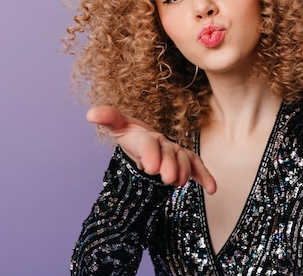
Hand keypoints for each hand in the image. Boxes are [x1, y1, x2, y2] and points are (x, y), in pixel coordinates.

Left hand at [86, 106, 216, 193]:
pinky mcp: (186, 163)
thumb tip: (90, 113)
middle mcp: (165, 143)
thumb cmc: (133, 134)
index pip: (149, 144)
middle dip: (169, 166)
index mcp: (148, 136)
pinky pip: (197, 168)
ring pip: (184, 161)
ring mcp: (176, 153)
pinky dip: (206, 177)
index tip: (150, 167)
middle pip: (169, 154)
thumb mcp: (119, 127)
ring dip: (184, 172)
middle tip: (166, 178)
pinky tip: (212, 189)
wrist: (147, 139)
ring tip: (177, 183)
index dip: (151, 154)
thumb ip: (108, 119)